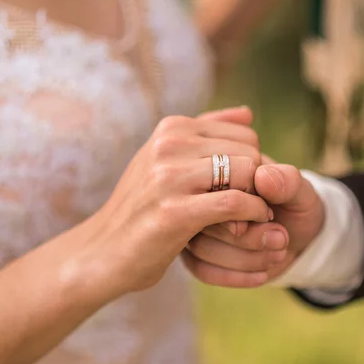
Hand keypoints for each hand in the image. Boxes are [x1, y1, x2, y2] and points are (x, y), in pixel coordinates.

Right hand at [81, 108, 271, 299]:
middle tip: (254, 205)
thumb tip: (248, 112)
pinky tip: (250, 224)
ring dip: (259, 198)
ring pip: (246, 172)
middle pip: (250, 151)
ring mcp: (168, 177)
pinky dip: (253, 213)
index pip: (245, 134)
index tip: (248, 188)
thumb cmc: (144, 207)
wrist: (104, 251)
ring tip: (253, 215)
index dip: (254, 163)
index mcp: (172, 128)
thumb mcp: (167, 161)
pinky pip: (234, 203)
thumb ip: (208, 133)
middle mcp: (169, 144)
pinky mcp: (174, 212)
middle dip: (259, 180)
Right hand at [182, 156, 325, 286]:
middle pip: (203, 219)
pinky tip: (263, 275)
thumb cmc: (296, 207)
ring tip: (279, 253)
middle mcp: (200, 195)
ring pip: (201, 247)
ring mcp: (195, 224)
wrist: (297, 237)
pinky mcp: (196, 253)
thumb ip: (286, 182)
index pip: (214, 184)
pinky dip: (235, 276)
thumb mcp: (300, 193)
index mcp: (222, 169)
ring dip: (245, 258)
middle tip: (282, 239)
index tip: (271, 215)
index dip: (240, 206)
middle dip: (247, 237)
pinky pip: (201, 269)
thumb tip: (262, 177)